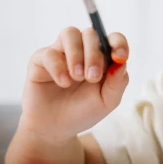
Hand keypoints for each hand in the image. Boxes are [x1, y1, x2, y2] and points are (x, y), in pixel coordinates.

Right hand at [20, 27, 129, 141]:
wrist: (55, 129)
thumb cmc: (83, 112)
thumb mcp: (107, 101)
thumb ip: (117, 82)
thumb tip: (121, 62)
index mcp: (102, 58)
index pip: (113, 39)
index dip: (118, 43)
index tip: (120, 56)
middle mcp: (82, 51)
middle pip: (91, 34)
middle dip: (94, 54)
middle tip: (92, 77)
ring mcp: (61, 53)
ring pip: (70, 33)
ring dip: (76, 54)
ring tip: (77, 77)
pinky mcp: (41, 60)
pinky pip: (49, 52)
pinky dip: (58, 67)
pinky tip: (63, 83)